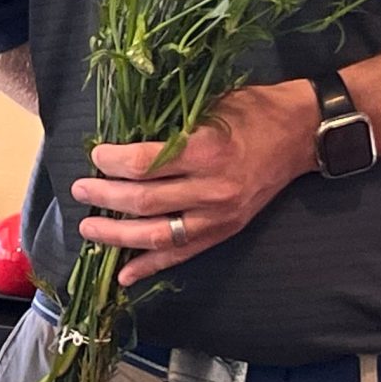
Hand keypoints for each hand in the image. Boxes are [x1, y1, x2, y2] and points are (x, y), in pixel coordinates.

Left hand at [73, 83, 319, 287]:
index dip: (112, 163)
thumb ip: (170, 128)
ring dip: (117, 236)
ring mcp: (218, 217)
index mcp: (205, 152)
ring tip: (89, 228)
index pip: (144, 165)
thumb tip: (123, 141)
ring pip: (157, 235)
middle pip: (144, 202)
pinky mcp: (224, 232)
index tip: (96, 156)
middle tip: (80, 190)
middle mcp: (211, 190)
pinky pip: (181, 255)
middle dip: (104, 197)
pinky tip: (124, 275)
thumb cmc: (251, 111)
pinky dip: (150, 266)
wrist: (299, 135)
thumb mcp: (209, 106)